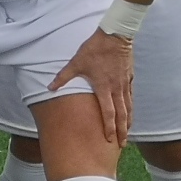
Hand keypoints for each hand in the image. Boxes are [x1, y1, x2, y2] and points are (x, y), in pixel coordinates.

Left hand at [50, 29, 133, 146]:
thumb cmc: (94, 49)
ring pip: (129, 107)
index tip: (109, 140)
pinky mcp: (129, 77)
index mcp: (104, 88)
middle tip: (122, 144)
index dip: (109, 128)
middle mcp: (116, 89)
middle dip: (122, 131)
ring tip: (127, 132)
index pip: (108, 114)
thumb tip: (49, 88)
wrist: (115, 35)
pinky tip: (130, 111)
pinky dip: (131, 106)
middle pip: (122, 115)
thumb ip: (63, 77)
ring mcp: (124, 84)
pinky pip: (130, 96)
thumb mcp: (75, 63)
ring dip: (128, 121)